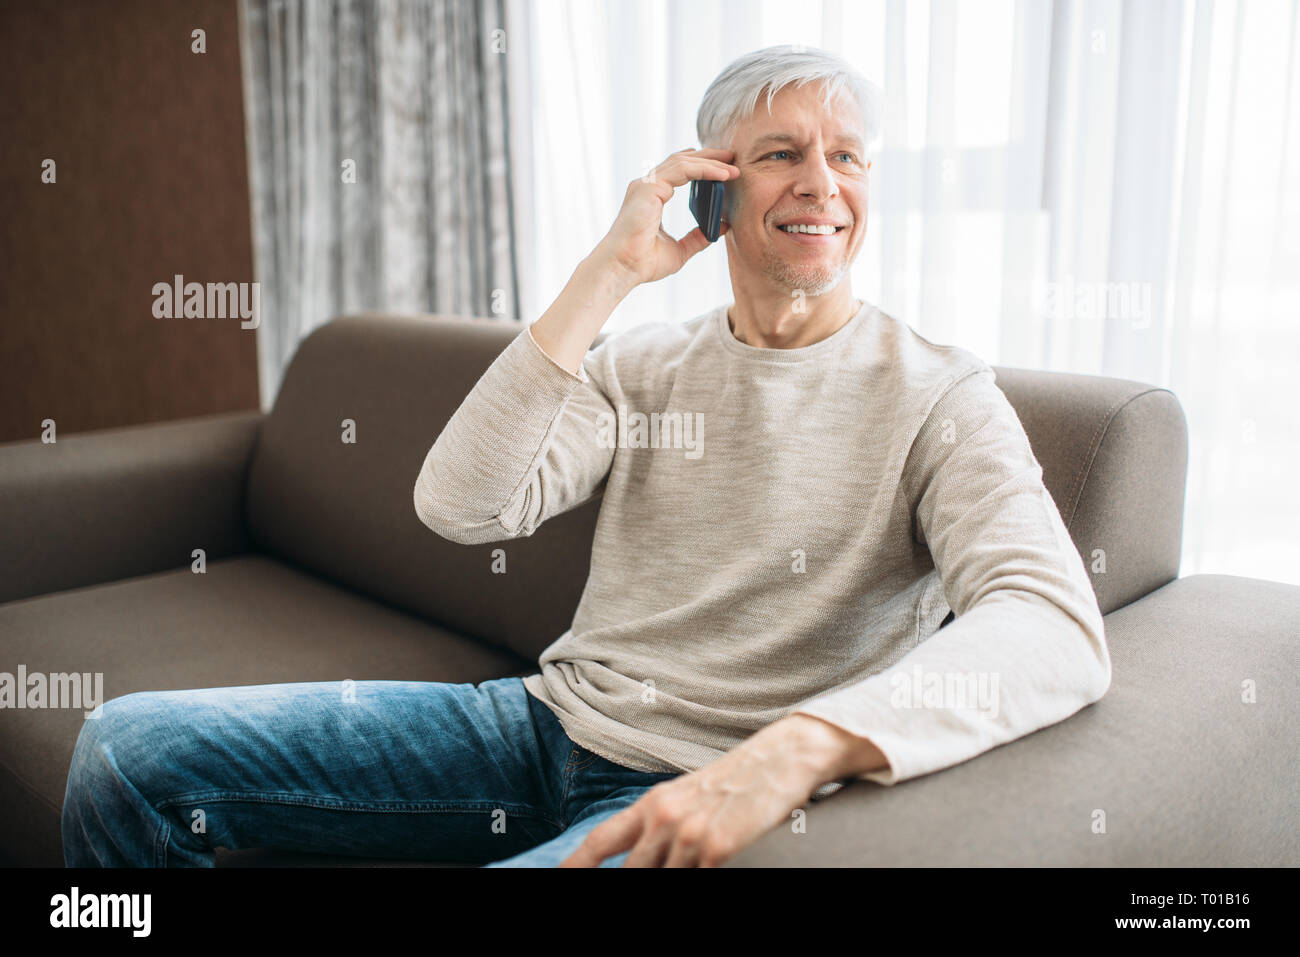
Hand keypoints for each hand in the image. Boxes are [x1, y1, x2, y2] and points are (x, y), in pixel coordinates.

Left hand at [558, 714, 878, 867]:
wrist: (782, 757)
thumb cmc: (738, 779)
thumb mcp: (689, 795)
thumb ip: (660, 824)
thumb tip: (640, 856)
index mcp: (654, 803)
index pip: (602, 841)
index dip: (576, 865)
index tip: (562, 878)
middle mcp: (665, 817)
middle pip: (631, 873)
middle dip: (630, 886)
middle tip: (621, 892)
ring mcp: (691, 835)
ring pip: (665, 879)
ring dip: (670, 880)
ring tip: (688, 868)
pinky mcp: (719, 847)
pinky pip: (697, 881)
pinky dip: (698, 881)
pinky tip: (707, 871)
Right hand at [592, 147, 739, 288]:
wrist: (623, 268)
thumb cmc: (643, 263)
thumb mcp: (680, 250)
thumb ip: (698, 237)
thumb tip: (722, 227)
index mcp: (652, 197)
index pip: (678, 171)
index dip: (701, 166)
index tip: (724, 169)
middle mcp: (647, 186)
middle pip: (682, 161)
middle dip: (709, 157)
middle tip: (732, 158)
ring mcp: (647, 184)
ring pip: (684, 162)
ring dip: (710, 162)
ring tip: (733, 167)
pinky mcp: (649, 187)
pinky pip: (683, 170)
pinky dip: (705, 170)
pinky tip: (723, 175)